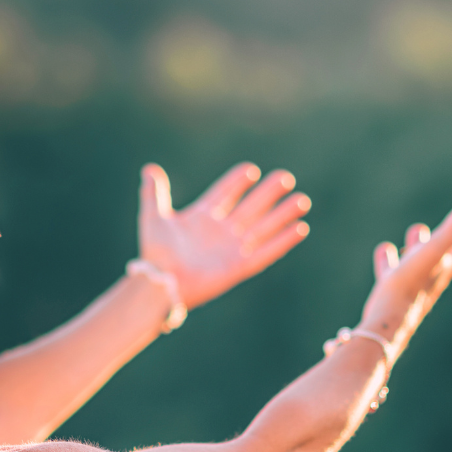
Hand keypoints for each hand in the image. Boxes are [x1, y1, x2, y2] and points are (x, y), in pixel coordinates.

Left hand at [138, 162, 310, 308]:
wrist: (161, 281)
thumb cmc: (155, 252)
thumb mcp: (153, 217)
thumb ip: (154, 193)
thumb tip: (149, 170)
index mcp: (202, 218)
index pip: (225, 194)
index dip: (237, 182)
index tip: (251, 170)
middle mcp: (221, 232)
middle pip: (250, 207)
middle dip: (268, 193)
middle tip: (285, 177)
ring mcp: (232, 249)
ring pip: (263, 227)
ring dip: (283, 214)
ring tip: (302, 199)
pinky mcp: (239, 267)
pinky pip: (266, 252)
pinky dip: (283, 241)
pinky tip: (300, 228)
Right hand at [359, 199, 451, 358]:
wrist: (385, 325)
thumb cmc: (409, 288)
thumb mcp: (432, 253)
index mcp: (445, 267)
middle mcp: (432, 276)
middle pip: (445, 252)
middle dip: (450, 236)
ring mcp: (412, 285)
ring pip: (417, 260)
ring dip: (418, 245)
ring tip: (416, 232)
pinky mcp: (392, 291)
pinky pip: (392, 270)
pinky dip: (390, 258)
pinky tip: (384, 251)